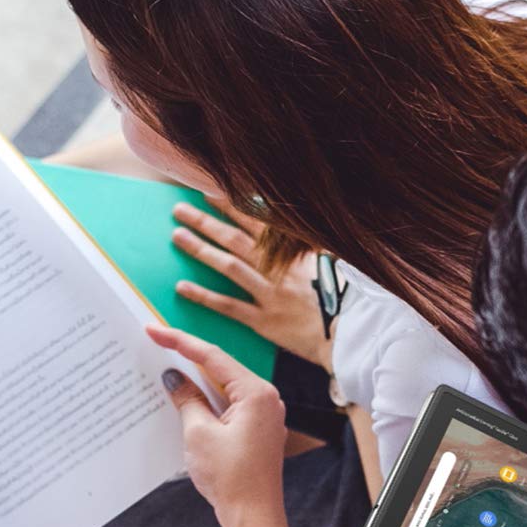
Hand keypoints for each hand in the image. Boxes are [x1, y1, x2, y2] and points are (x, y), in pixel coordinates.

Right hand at [149, 324, 287, 526]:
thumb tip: (174, 378)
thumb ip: (187, 399)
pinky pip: (231, 407)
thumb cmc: (231, 478)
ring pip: (226, 388)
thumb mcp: (199, 433)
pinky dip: (209, 402)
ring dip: (198, 382)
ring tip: (167, 370)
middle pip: (221, 369)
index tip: (154, 330)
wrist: (253, 518)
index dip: (179, 342)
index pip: (212, 357)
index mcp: (256, 393)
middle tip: (157, 343)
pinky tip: (188, 401)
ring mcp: (265, 417)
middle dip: (188, 358)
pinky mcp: (259, 432)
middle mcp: (267, 399)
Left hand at [171, 201, 333, 368]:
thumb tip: (288, 228)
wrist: (349, 334)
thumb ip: (302, 247)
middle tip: (180, 210)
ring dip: (201, 250)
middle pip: (235, 240)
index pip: (255, 222)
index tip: (207, 192)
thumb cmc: (340, 299)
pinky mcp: (264, 321)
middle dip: (206, 222)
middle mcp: (277, 270)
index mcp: (291, 254)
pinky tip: (182, 288)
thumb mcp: (327, 263)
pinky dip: (205, 296)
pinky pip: (229, 306)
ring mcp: (269, 295)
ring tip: (178, 237)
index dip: (230, 206)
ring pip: (229, 267)